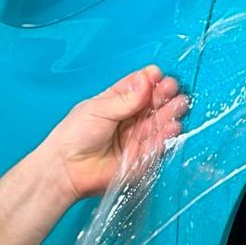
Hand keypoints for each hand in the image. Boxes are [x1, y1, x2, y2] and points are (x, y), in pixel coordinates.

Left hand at [37, 65, 188, 207]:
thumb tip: (146, 80)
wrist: (66, 169)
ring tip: (179, 104)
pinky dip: (166, 135)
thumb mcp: (98, 110)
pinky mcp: (140, 157)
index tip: (157, 75)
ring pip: (157, 122)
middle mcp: (127, 119)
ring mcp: (134, 138)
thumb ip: (125, 99)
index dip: (148, 80)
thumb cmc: (73, 136)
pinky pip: (157, 145)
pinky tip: (173, 126)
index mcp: (114, 102)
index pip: (136, 87)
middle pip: (151, 104)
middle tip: (172, 89)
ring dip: (169, 113)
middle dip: (163, 95)